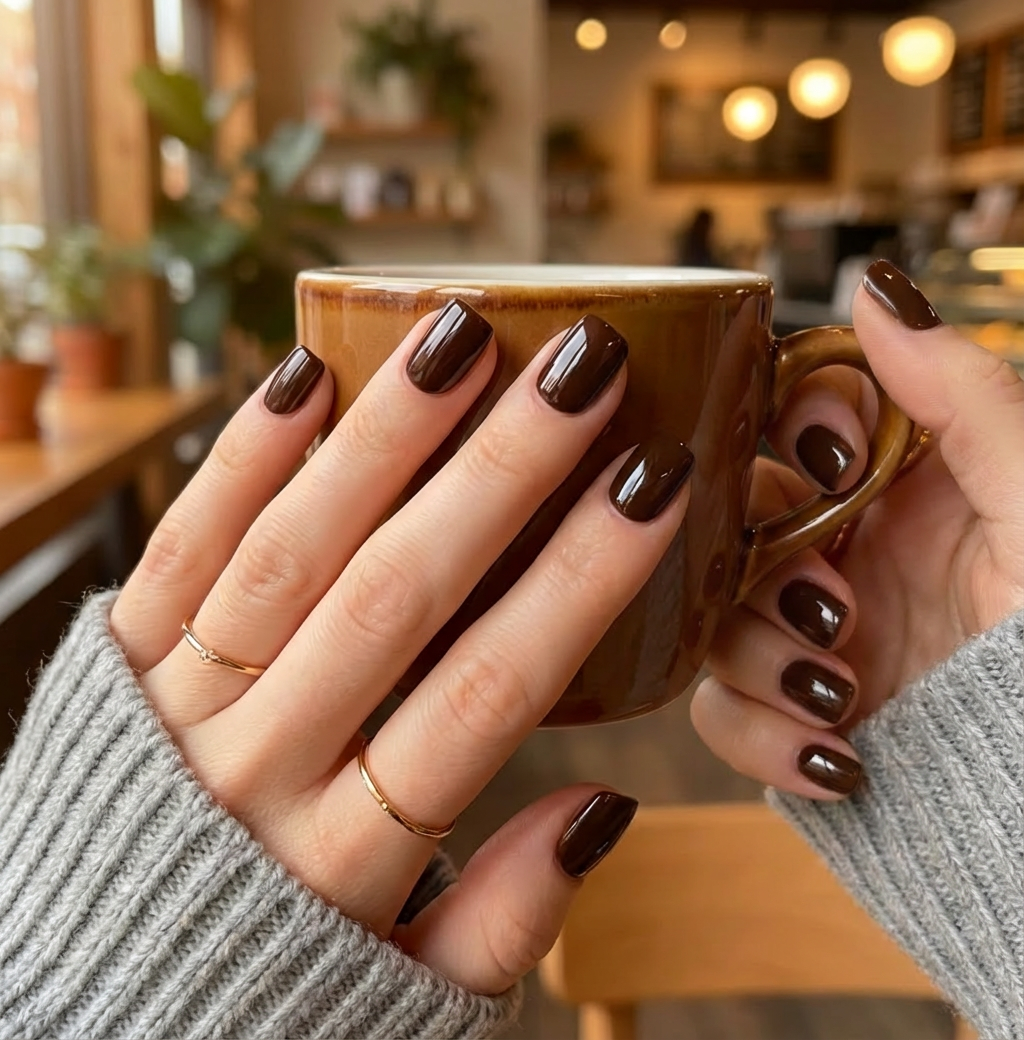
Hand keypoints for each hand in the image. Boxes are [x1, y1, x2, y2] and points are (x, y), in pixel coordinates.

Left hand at [110, 303, 693, 993]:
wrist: (82, 1001)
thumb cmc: (263, 990)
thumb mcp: (407, 997)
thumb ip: (505, 916)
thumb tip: (604, 808)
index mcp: (348, 855)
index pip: (490, 689)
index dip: (578, 578)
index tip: (653, 484)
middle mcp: (258, 762)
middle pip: (396, 593)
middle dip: (500, 470)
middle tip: (581, 367)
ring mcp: (177, 702)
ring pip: (291, 545)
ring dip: (383, 433)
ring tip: (462, 333)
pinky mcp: (117, 660)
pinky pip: (179, 542)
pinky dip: (241, 454)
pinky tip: (309, 371)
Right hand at [692, 261, 1023, 797]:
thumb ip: (960, 391)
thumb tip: (876, 287)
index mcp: (898, 490)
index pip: (795, 421)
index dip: (794, 434)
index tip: (832, 468)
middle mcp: (844, 553)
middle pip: (729, 523)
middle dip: (768, 565)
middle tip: (832, 603)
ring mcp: (812, 635)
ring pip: (712, 616)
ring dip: (764, 656)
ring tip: (841, 688)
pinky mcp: (794, 713)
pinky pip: (723, 711)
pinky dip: (761, 735)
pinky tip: (834, 752)